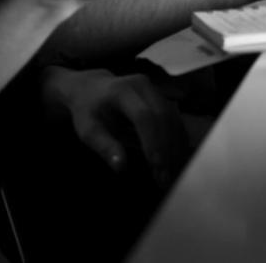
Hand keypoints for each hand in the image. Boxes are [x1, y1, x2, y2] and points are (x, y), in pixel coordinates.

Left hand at [39, 66, 187, 187]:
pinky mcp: (162, 99)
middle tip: (164, 178)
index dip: (152, 141)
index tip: (156, 166)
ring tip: (170, 174)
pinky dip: (177, 142)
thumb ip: (104, 146)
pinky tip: (175, 162)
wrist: (92, 89)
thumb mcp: (88, 129)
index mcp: (121, 90)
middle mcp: (142, 86)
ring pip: (173, 119)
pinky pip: (175, 121)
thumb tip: (121, 167)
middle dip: (166, 149)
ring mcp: (155, 90)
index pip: (143, 116)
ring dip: (174, 148)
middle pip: (162, 116)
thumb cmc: (88, 111)